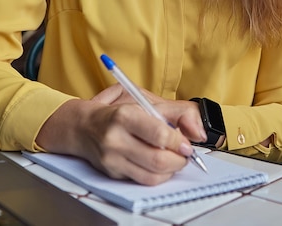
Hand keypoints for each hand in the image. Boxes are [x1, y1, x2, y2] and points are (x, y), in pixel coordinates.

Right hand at [35, 89, 205, 185]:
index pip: (158, 134)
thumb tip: (198, 131)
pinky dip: (158, 176)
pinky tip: (160, 165)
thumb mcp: (144, 100)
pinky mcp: (112, 173)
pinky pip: (142, 181)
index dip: (178, 142)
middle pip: (157, 159)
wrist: (83, 126)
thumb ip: (175, 112)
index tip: (186, 144)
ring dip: (171, 170)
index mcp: (125, 115)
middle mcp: (115, 138)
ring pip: (151, 175)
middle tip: (185, 154)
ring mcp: (112, 159)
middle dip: (179, 160)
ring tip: (175, 159)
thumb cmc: (118, 111)